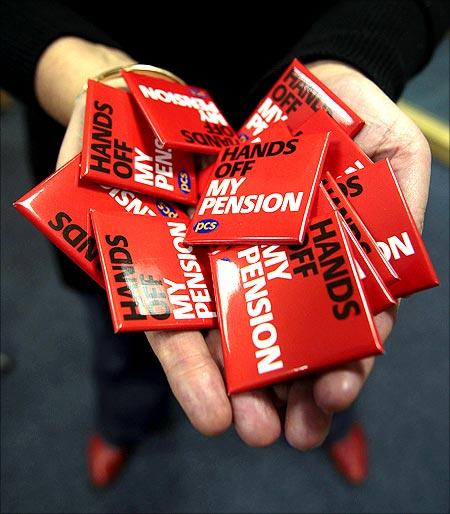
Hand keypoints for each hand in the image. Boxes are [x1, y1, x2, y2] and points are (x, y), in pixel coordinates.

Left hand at [144, 62, 431, 449]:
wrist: (286, 89)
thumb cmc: (349, 115)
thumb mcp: (395, 154)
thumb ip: (400, 214)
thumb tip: (397, 282)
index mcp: (336, 266)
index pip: (344, 329)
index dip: (347, 365)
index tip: (339, 392)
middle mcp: (286, 276)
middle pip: (291, 347)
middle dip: (296, 394)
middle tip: (297, 433)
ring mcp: (237, 268)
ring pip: (240, 339)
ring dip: (245, 389)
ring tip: (248, 429)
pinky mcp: (192, 255)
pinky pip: (189, 305)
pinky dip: (195, 351)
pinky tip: (206, 394)